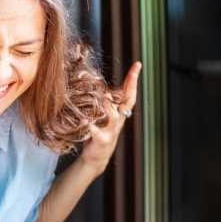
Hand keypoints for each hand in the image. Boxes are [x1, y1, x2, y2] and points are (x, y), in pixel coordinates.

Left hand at [80, 61, 141, 175]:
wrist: (96, 157)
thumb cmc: (99, 132)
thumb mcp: (105, 116)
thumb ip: (106, 103)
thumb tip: (105, 90)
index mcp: (120, 113)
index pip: (129, 93)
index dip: (134, 79)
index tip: (137, 64)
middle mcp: (119, 120)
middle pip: (127, 103)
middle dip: (130, 88)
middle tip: (132, 73)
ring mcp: (111, 131)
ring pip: (114, 117)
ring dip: (110, 108)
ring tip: (104, 98)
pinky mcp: (101, 140)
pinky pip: (95, 132)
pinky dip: (89, 126)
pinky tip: (83, 121)